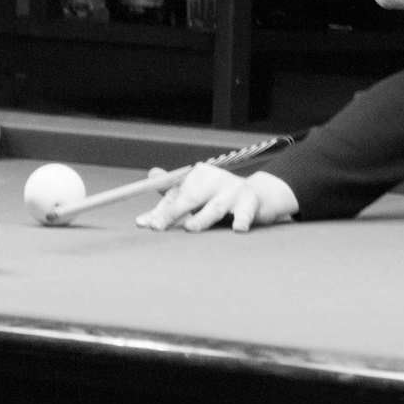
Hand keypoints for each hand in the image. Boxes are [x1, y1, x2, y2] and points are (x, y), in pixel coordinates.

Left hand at [135, 165, 297, 232]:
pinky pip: (245, 214)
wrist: (259, 196)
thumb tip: (145, 198)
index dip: (160, 210)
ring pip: (214, 207)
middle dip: (173, 212)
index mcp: (199, 174)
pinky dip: (242, 221)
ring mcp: (234, 190)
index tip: (145, 224)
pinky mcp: (251, 203)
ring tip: (190, 228)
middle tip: (158, 227)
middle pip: (191, 197)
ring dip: (202, 218)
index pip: (175, 193)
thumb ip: (171, 197)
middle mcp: (215, 179)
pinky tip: (238, 228)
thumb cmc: (218, 197)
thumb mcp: (195, 193)